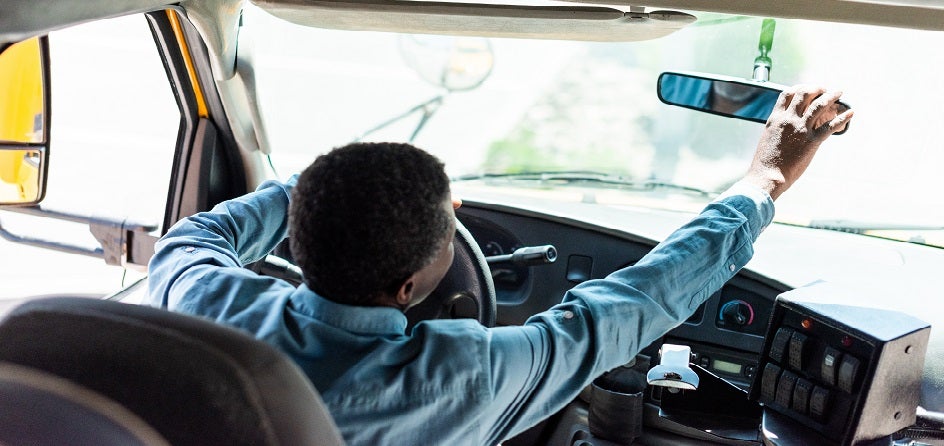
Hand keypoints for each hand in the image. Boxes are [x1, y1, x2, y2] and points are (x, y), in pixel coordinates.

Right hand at [744, 85, 853, 199]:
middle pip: (804, 94)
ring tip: (838, 93)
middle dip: (816, 88)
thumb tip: (784, 127)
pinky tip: (850, 113)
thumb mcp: (768, 138)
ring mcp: (801, 129)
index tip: (807, 89)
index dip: (799, 88)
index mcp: (776, 119)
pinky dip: (843, 118)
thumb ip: (778, 128)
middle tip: (824, 89)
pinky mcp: (812, 141)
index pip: (787, 94)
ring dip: (831, 96)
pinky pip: (830, 125)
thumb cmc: (765, 162)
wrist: (767, 176)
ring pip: (819, 105)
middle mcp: (788, 120)